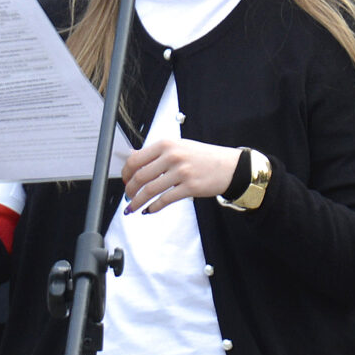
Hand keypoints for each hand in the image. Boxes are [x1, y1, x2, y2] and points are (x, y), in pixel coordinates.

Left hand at [121, 138, 243, 214]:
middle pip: (140, 176)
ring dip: (138, 201)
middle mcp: (172, 156)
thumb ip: (156, 153)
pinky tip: (149, 210)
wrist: (229, 166)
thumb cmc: (203, 157)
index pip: (136, 159)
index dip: (126, 173)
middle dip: (130, 190)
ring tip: (133, 207)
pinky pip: (165, 200)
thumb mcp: (178, 147)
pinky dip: (154, 207)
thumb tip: (132, 157)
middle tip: (128, 197)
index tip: (125, 180)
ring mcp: (181, 172)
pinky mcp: (189, 187)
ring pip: (150, 190)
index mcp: (166, 144)